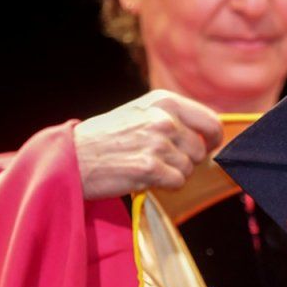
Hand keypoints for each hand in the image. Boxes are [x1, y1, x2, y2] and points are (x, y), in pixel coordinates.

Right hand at [73, 90, 223, 200]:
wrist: (72, 156)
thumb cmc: (106, 137)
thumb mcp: (141, 112)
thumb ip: (174, 118)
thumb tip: (211, 135)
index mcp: (164, 101)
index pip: (211, 121)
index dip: (213, 139)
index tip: (209, 148)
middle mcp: (164, 118)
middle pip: (200, 150)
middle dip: (186, 160)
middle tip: (161, 161)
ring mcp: (157, 142)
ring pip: (188, 168)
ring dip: (172, 173)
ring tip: (146, 166)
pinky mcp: (150, 167)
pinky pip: (177, 182)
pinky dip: (164, 185)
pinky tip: (144, 177)